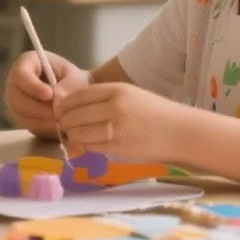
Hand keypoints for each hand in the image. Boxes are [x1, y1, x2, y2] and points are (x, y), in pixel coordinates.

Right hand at [4, 50, 88, 139]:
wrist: (74, 94)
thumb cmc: (73, 80)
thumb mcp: (74, 77)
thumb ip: (67, 86)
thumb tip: (56, 101)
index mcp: (27, 63)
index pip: (20, 75)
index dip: (33, 86)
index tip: (50, 95)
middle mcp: (16, 83)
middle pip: (16, 98)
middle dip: (38, 108)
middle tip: (58, 114)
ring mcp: (16, 102)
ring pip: (22, 114)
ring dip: (43, 120)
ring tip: (62, 121)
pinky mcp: (22, 118)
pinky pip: (29, 125)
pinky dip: (44, 128)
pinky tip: (58, 126)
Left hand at [53, 82, 173, 160]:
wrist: (181, 132)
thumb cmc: (155, 112)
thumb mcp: (129, 94)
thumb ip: (102, 98)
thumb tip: (71, 107)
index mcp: (116, 90)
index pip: (77, 96)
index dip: (63, 105)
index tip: (59, 110)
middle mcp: (114, 107)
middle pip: (73, 116)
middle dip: (64, 122)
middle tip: (65, 126)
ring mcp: (116, 129)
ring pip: (78, 133)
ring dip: (73, 136)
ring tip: (76, 136)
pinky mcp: (118, 148)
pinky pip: (90, 147)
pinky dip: (85, 147)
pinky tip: (90, 144)